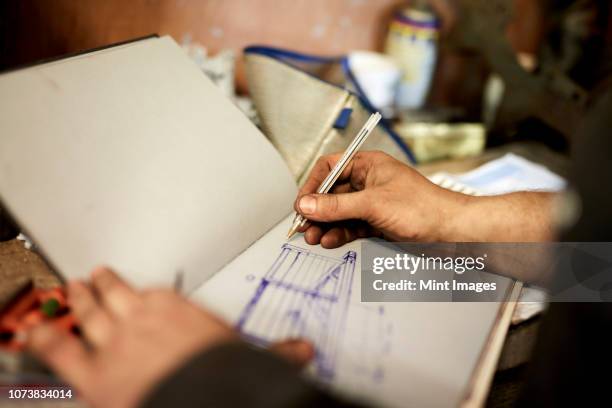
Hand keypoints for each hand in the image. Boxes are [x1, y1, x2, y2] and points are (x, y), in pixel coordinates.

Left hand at [27, 267, 313, 407]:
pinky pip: (61, 349)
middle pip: (116, 293)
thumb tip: (305, 350)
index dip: (141, 290)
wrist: (200, 396)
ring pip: (89, 311)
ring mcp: (114, 340)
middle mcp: (141, 316)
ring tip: (73, 287)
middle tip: (95, 273)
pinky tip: (36, 332)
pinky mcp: (93, 370)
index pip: (154, 292)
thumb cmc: (220, 375)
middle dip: (103, 283)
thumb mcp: (251, 357)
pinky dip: (46, 339)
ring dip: (78, 299)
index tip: (136, 287)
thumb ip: (277, 351)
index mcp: (176, 309)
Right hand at [295, 151, 468, 246]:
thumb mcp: (373, 204)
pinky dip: (339, 234)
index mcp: (368, 164)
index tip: (301, 203)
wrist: (451, 232)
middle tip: (303, 225)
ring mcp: (372, 203)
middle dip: (316, 210)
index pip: (329, 168)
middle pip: (332, 193)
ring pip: (339, 212)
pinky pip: (350, 226)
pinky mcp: (377, 222)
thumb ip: (337, 206)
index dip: (313, 185)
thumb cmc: (424, 208)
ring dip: (325, 224)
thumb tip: (308, 205)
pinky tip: (329, 240)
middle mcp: (369, 181)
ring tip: (313, 236)